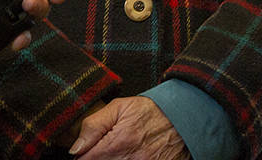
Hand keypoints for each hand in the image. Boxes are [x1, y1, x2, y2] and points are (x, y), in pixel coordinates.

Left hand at [70, 97, 186, 159]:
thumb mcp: (121, 107)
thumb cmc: (152, 111)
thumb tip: (75, 148)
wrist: (185, 117)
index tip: (88, 150)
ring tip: (118, 153)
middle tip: (106, 150)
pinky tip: (128, 156)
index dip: (83, 154)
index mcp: (117, 144)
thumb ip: (94, 125)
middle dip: (97, 158)